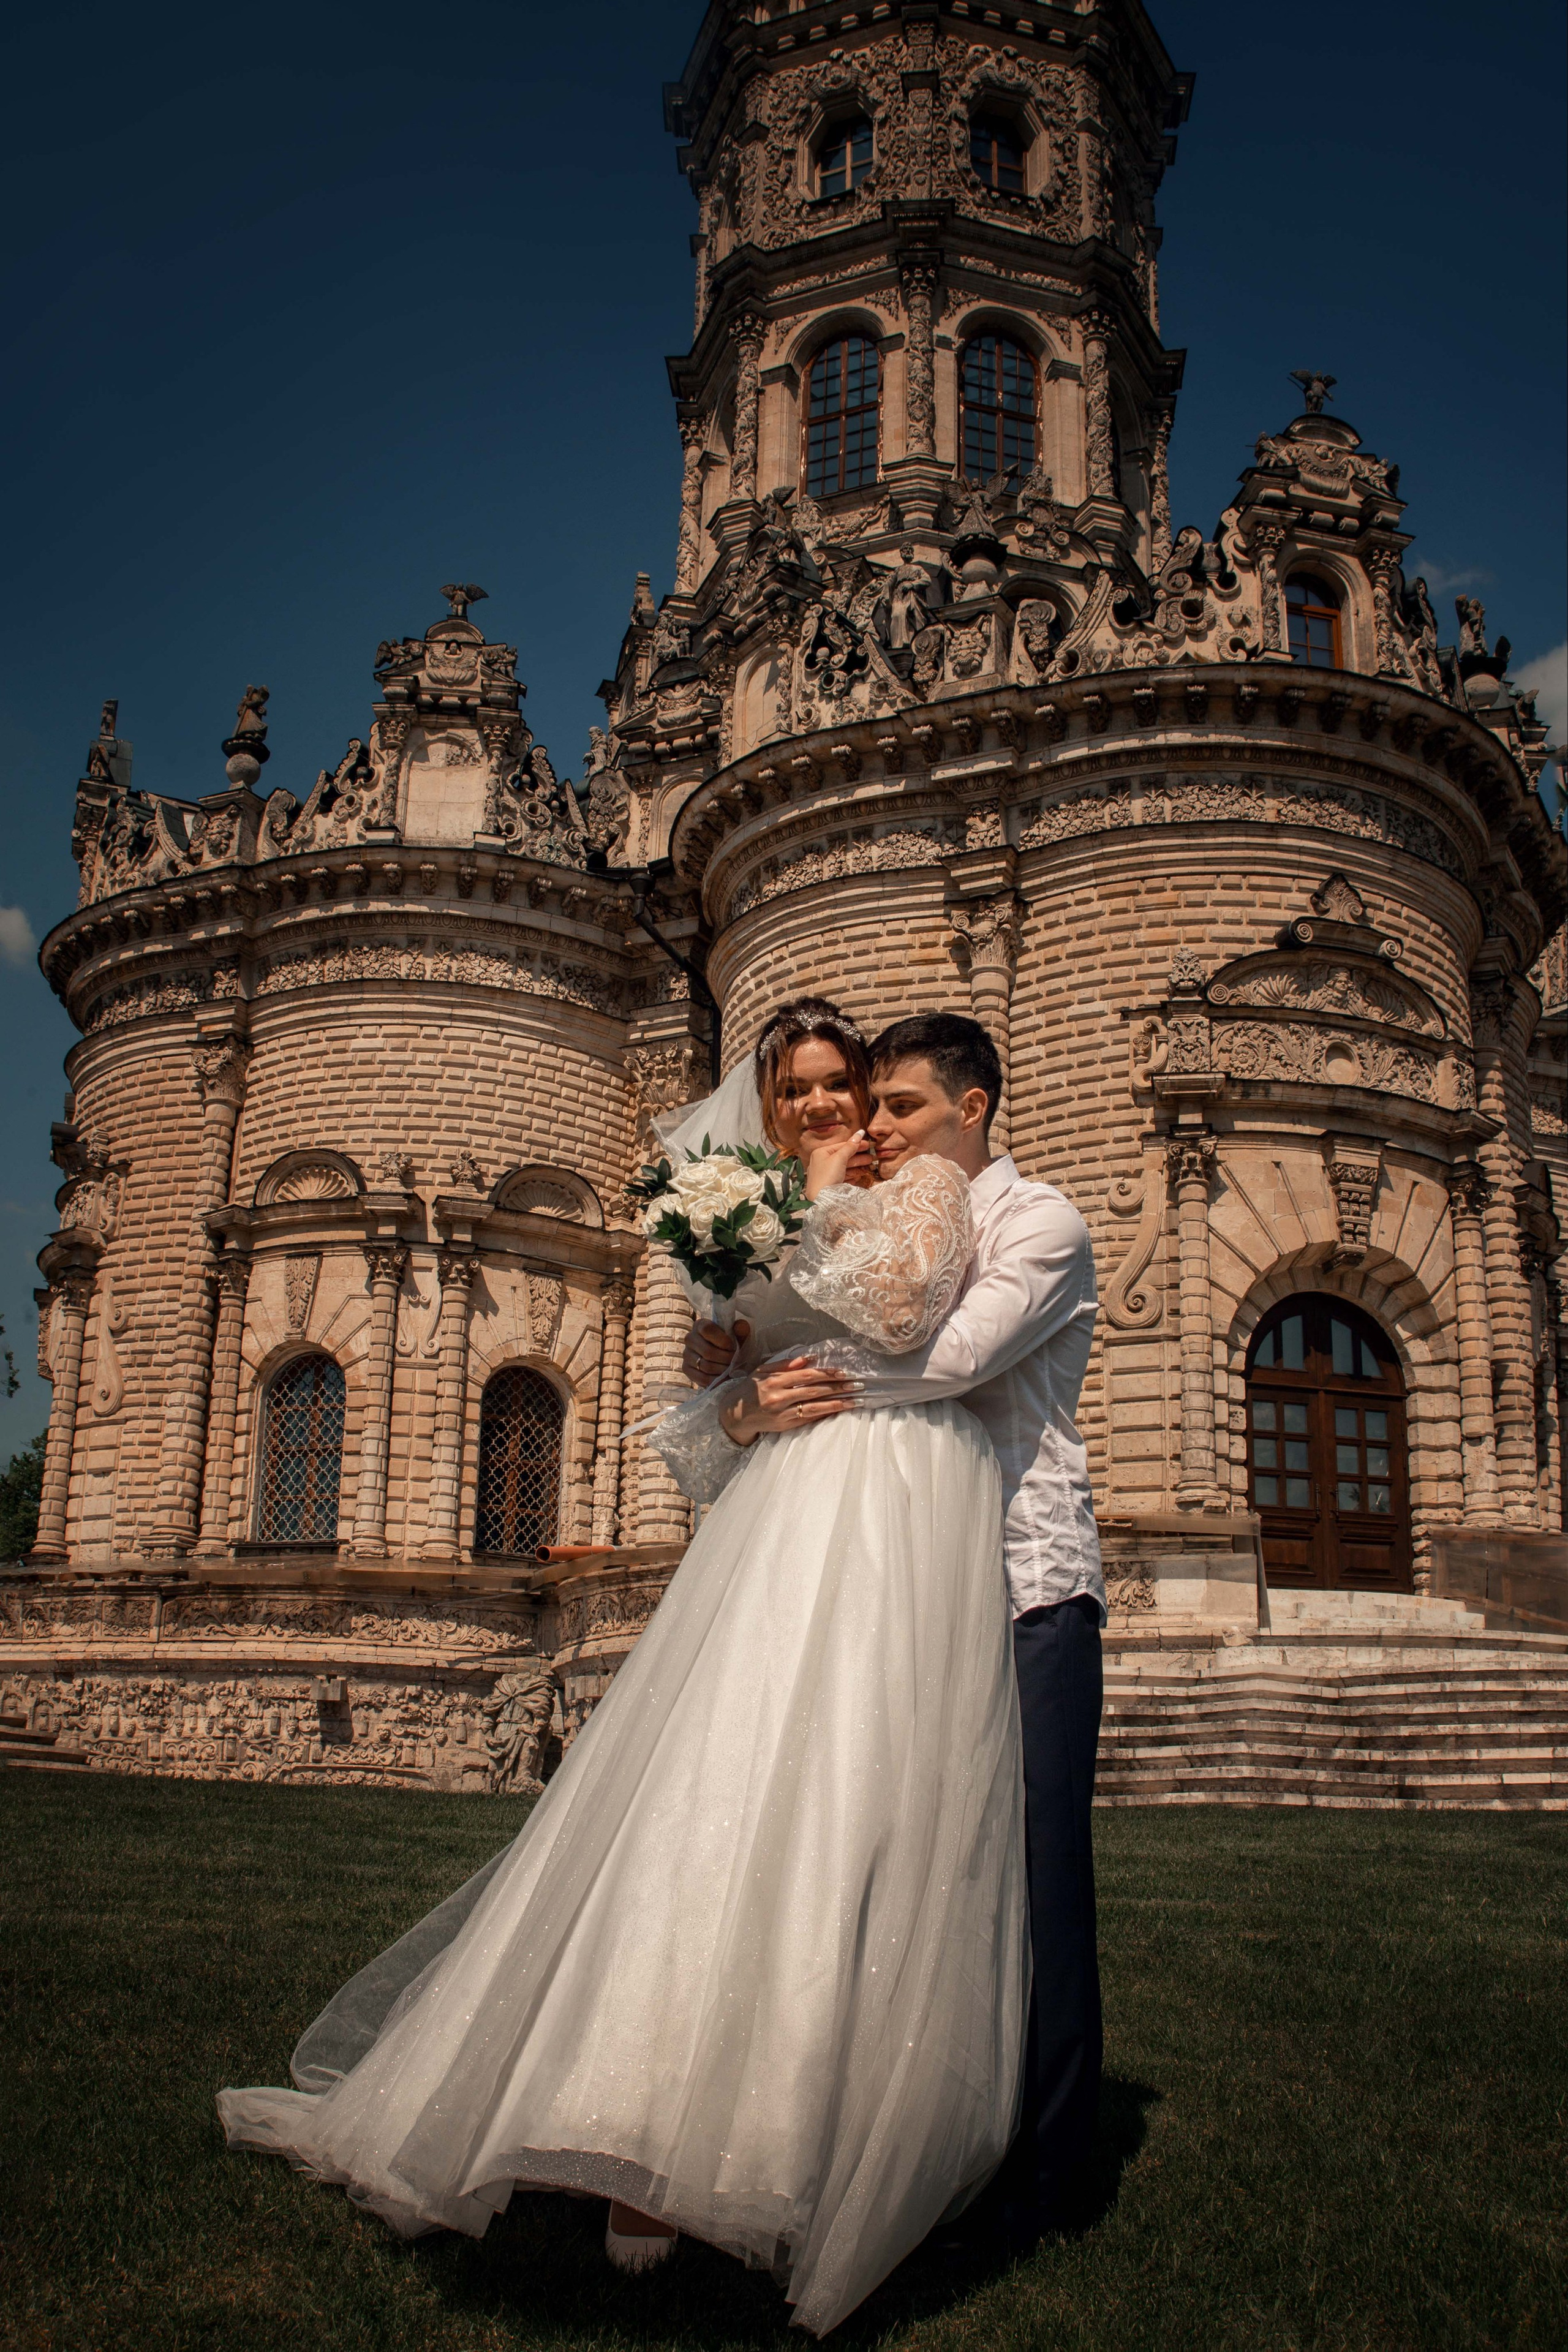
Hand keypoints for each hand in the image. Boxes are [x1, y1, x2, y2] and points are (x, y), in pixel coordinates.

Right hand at [683, 1317, 746, 1387]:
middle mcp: (690, 1338)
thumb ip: (741, 1330)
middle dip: (725, 1359)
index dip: (723, 1340)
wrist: (723, 1358)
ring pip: (705, 1366)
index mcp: (700, 1324)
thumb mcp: (738, 1336)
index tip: (733, 1347)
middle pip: (707, 1351)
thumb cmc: (730, 1344)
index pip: (707, 1330)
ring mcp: (686, 1354)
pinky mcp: (686, 1369)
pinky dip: (716, 1380)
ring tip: (731, 1369)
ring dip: (722, 1370)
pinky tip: (725, 1378)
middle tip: (735, 1362)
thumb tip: (741, 1326)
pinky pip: (702, 1378)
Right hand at [719, 1357, 857, 1444]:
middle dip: (837, 1387)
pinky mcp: (784, 1426)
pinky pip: (808, 1419)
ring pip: (814, 1407)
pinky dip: (824, 1415)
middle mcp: (778, 1397)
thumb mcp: (763, 1371)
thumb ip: (785, 1364)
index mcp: (774, 1380)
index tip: (843, 1372)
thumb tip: (809, 1358)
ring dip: (836, 1404)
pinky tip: (837, 1411)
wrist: (735, 1414)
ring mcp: (782, 1413)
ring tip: (854, 1401)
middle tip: (856, 1384)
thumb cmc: (751, 1389)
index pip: (806, 1375)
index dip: (826, 1373)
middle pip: (813, 1391)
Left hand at [802, 1129, 872, 1200]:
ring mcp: (825, 1174)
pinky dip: (851, 1176)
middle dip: (859, 1157)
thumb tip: (860, 1133)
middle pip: (844, 1156)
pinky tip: (858, 1176)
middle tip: (872, 1156)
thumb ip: (850, 1146)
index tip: (869, 1144)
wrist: (820, 1200)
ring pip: (844, 1167)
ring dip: (857, 1166)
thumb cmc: (827, 1176)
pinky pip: (842, 1177)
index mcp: (821, 1153)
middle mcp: (821, 1162)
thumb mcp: (839, 1158)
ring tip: (869, 1165)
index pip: (841, 1145)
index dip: (856, 1144)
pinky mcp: (829, 1185)